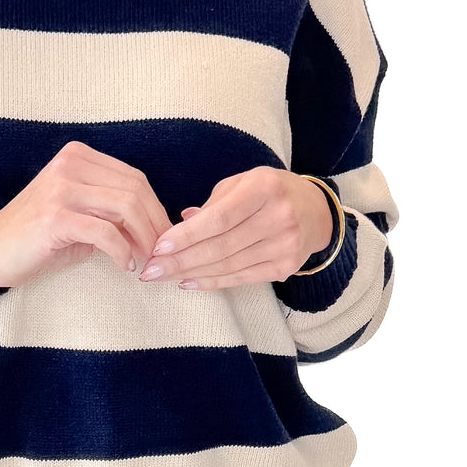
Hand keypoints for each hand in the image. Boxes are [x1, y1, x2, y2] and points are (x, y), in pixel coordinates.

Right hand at [0, 140, 173, 289]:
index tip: (164, 238)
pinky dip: (122, 252)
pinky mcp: (55, 217)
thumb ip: (114, 212)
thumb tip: (157, 229)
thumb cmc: (38, 237)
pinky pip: (106, 233)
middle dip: (156, 225)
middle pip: (135, 190)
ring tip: (146, 261)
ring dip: (145, 239)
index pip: (134, 178)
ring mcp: (61, 188)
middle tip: (162, 254)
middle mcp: (70, 164)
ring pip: (126, 207)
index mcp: (78, 156)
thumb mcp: (81, 215)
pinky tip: (124, 266)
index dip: (156, 209)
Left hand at [136, 168, 335, 289]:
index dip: (187, 235)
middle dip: (180, 260)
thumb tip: (180, 223)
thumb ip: (213, 203)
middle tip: (150, 269)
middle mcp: (278, 217)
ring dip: (190, 273)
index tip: (159, 246)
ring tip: (162, 276)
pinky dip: (212, 282)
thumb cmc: (270, 191)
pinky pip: (241, 278)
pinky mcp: (285, 267)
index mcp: (264, 188)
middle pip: (221, 246)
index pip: (219, 218)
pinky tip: (188, 283)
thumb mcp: (243, 183)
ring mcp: (285, 245)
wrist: (316, 210)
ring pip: (228, 265)